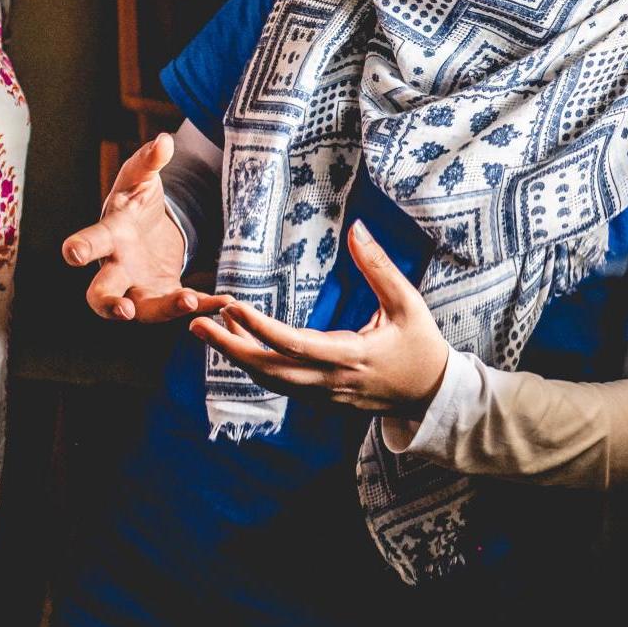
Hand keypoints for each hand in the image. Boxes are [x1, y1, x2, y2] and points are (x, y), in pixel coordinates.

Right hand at [61, 131, 226, 320]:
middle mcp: (116, 268)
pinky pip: (179, 306)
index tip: (72, 254)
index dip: (79, 248)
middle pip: (101, 294)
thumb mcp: (141, 178)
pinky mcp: (164, 295)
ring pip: (143, 310)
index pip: (90, 242)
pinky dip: (202, 305)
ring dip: (165, 309)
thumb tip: (164, 142)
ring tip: (191, 302)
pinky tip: (225, 301)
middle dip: (109, 305)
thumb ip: (149, 162)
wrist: (150, 229)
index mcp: (109, 235)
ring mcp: (139, 287)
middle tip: (123, 311)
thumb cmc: (135, 202)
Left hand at [191, 219, 448, 417]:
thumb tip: (357, 228)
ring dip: (238, 356)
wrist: (432, 395)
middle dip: (229, 349)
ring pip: (270, 381)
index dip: (261, 328)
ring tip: (210, 328)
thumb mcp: (408, 302)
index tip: (232, 306)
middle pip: (269, 370)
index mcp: (350, 356)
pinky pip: (280, 383)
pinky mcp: (322, 397)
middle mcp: (330, 381)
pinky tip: (240, 341)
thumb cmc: (421, 346)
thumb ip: (379, 266)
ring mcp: (324, 394)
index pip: (295, 344)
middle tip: (195, 324)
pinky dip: (255, 364)